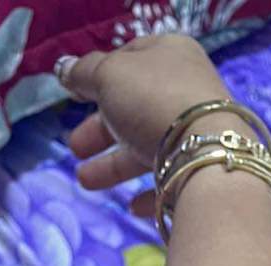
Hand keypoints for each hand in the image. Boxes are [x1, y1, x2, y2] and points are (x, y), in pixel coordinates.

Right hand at [58, 34, 228, 211]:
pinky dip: (149, 192)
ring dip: (113, 165)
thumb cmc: (153, 101)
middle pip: (135, 110)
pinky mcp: (202, 171)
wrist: (206, 153)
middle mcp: (187, 91)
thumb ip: (84, 73)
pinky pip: (171, 181)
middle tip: (75, 148)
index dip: (102, 74)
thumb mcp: (109, 75)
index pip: (130, 58)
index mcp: (171, 54)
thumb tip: (64, 69)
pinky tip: (133, 206)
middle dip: (100, 130)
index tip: (77, 95)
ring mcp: (197, 132)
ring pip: (148, 147)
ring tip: (85, 180)